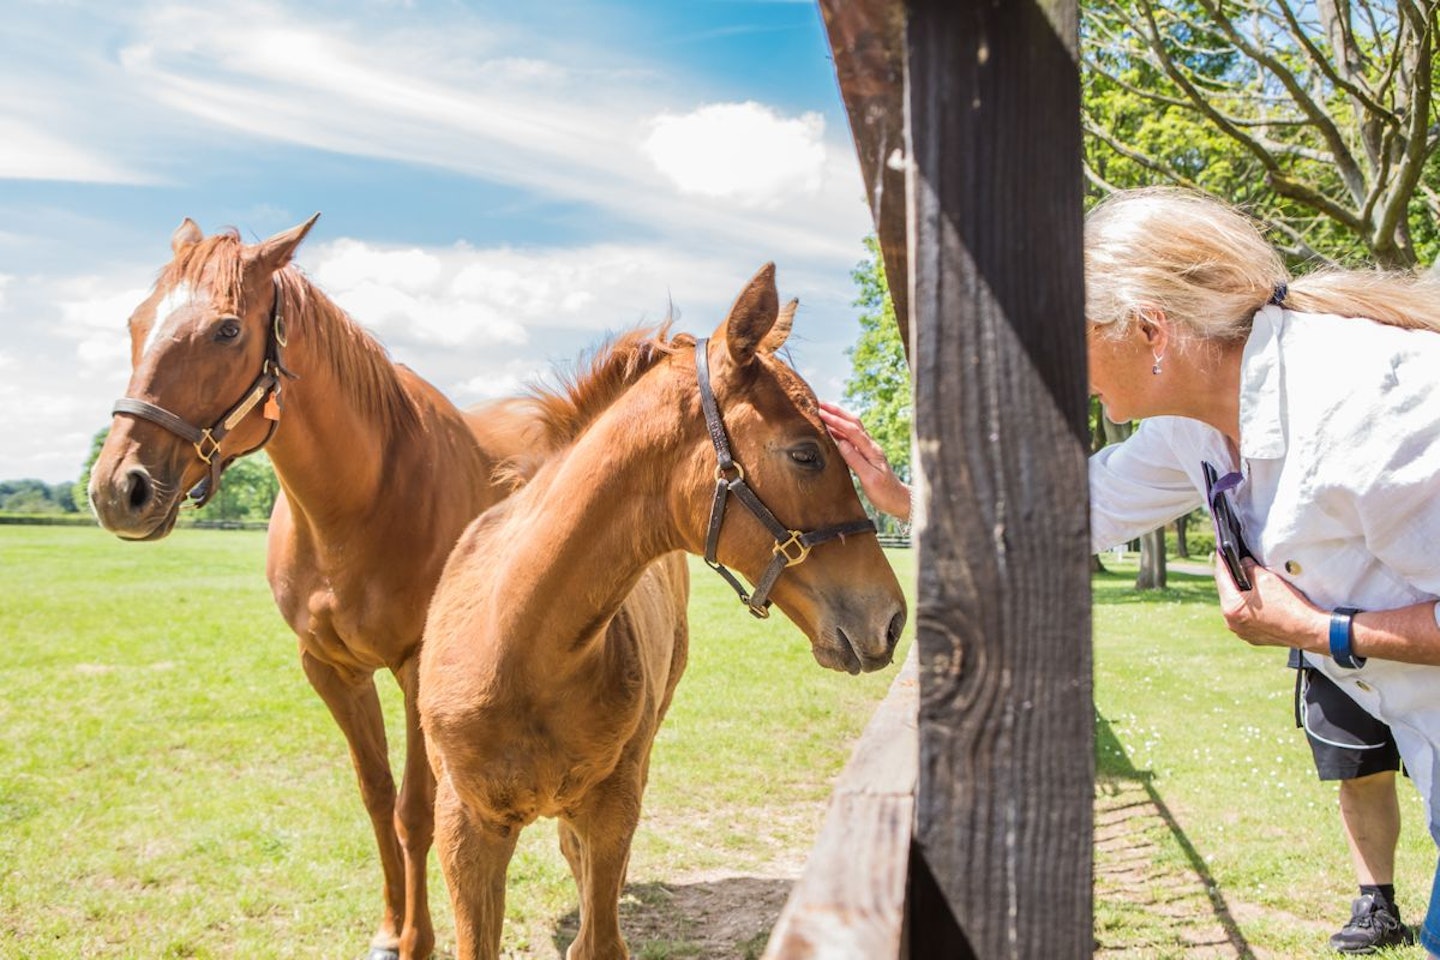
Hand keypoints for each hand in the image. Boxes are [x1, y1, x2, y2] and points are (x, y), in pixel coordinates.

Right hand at [818, 402, 911, 520]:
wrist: (898, 500)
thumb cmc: (885, 493)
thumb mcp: (869, 479)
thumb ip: (855, 460)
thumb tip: (841, 443)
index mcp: (872, 450)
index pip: (852, 430)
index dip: (836, 420)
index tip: (821, 412)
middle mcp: (871, 446)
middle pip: (853, 422)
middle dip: (837, 412)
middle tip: (820, 404)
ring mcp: (869, 449)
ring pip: (852, 428)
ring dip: (838, 418)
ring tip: (823, 411)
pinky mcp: (866, 455)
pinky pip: (851, 438)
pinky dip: (840, 430)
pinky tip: (831, 430)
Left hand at [1214, 558, 1326, 652]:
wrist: (1310, 630)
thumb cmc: (1289, 605)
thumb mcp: (1266, 578)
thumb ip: (1248, 567)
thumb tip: (1242, 563)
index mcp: (1231, 608)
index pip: (1221, 577)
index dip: (1223, 560)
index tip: (1222, 549)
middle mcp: (1232, 623)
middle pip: (1228, 593)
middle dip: (1234, 577)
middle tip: (1237, 562)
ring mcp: (1242, 632)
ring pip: (1238, 606)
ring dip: (1243, 593)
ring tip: (1251, 580)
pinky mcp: (1253, 637)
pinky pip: (1247, 617)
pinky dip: (1252, 607)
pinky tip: (1262, 599)